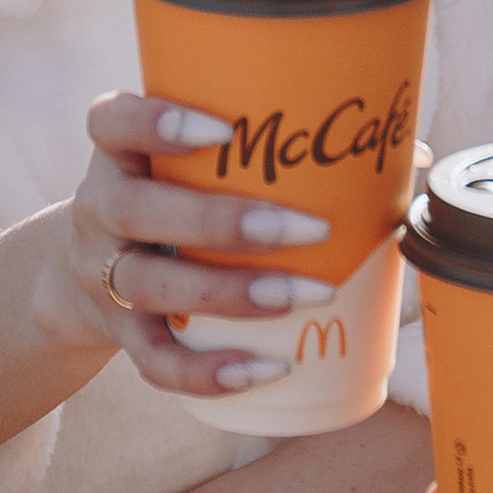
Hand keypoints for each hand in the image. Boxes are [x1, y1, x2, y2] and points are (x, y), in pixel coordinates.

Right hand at [38, 91, 335, 397]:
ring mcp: (99, 273)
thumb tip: (409, 156)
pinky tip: (266, 368)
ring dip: (230, 293)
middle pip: (137, 209)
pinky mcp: (118, 332)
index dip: (158, 123)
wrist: (82, 271)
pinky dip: (208, 370)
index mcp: (118, 151)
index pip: (114, 122)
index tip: (225, 131)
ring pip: (148, 286)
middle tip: (310, 229)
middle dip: (221, 221)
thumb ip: (280, 152)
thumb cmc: (175, 197)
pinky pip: (153, 359)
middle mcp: (99, 206)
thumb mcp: (194, 165)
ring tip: (305, 296)